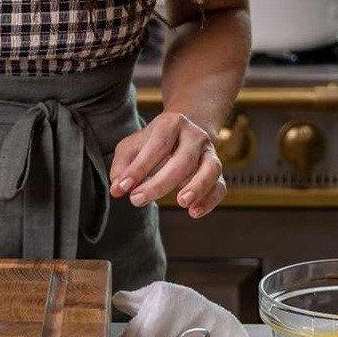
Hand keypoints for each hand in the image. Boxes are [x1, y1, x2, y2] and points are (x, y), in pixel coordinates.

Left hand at [107, 111, 225, 218]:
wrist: (185, 130)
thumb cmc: (154, 142)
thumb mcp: (134, 146)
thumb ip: (123, 166)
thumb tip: (117, 188)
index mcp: (172, 124)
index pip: (157, 146)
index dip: (139, 168)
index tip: (123, 188)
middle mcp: (195, 135)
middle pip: (183, 160)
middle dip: (159, 183)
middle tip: (137, 200)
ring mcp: (210, 152)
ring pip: (211, 169)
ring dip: (198, 187)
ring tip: (181, 203)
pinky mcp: (217, 170)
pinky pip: (220, 185)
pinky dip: (210, 200)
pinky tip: (194, 212)